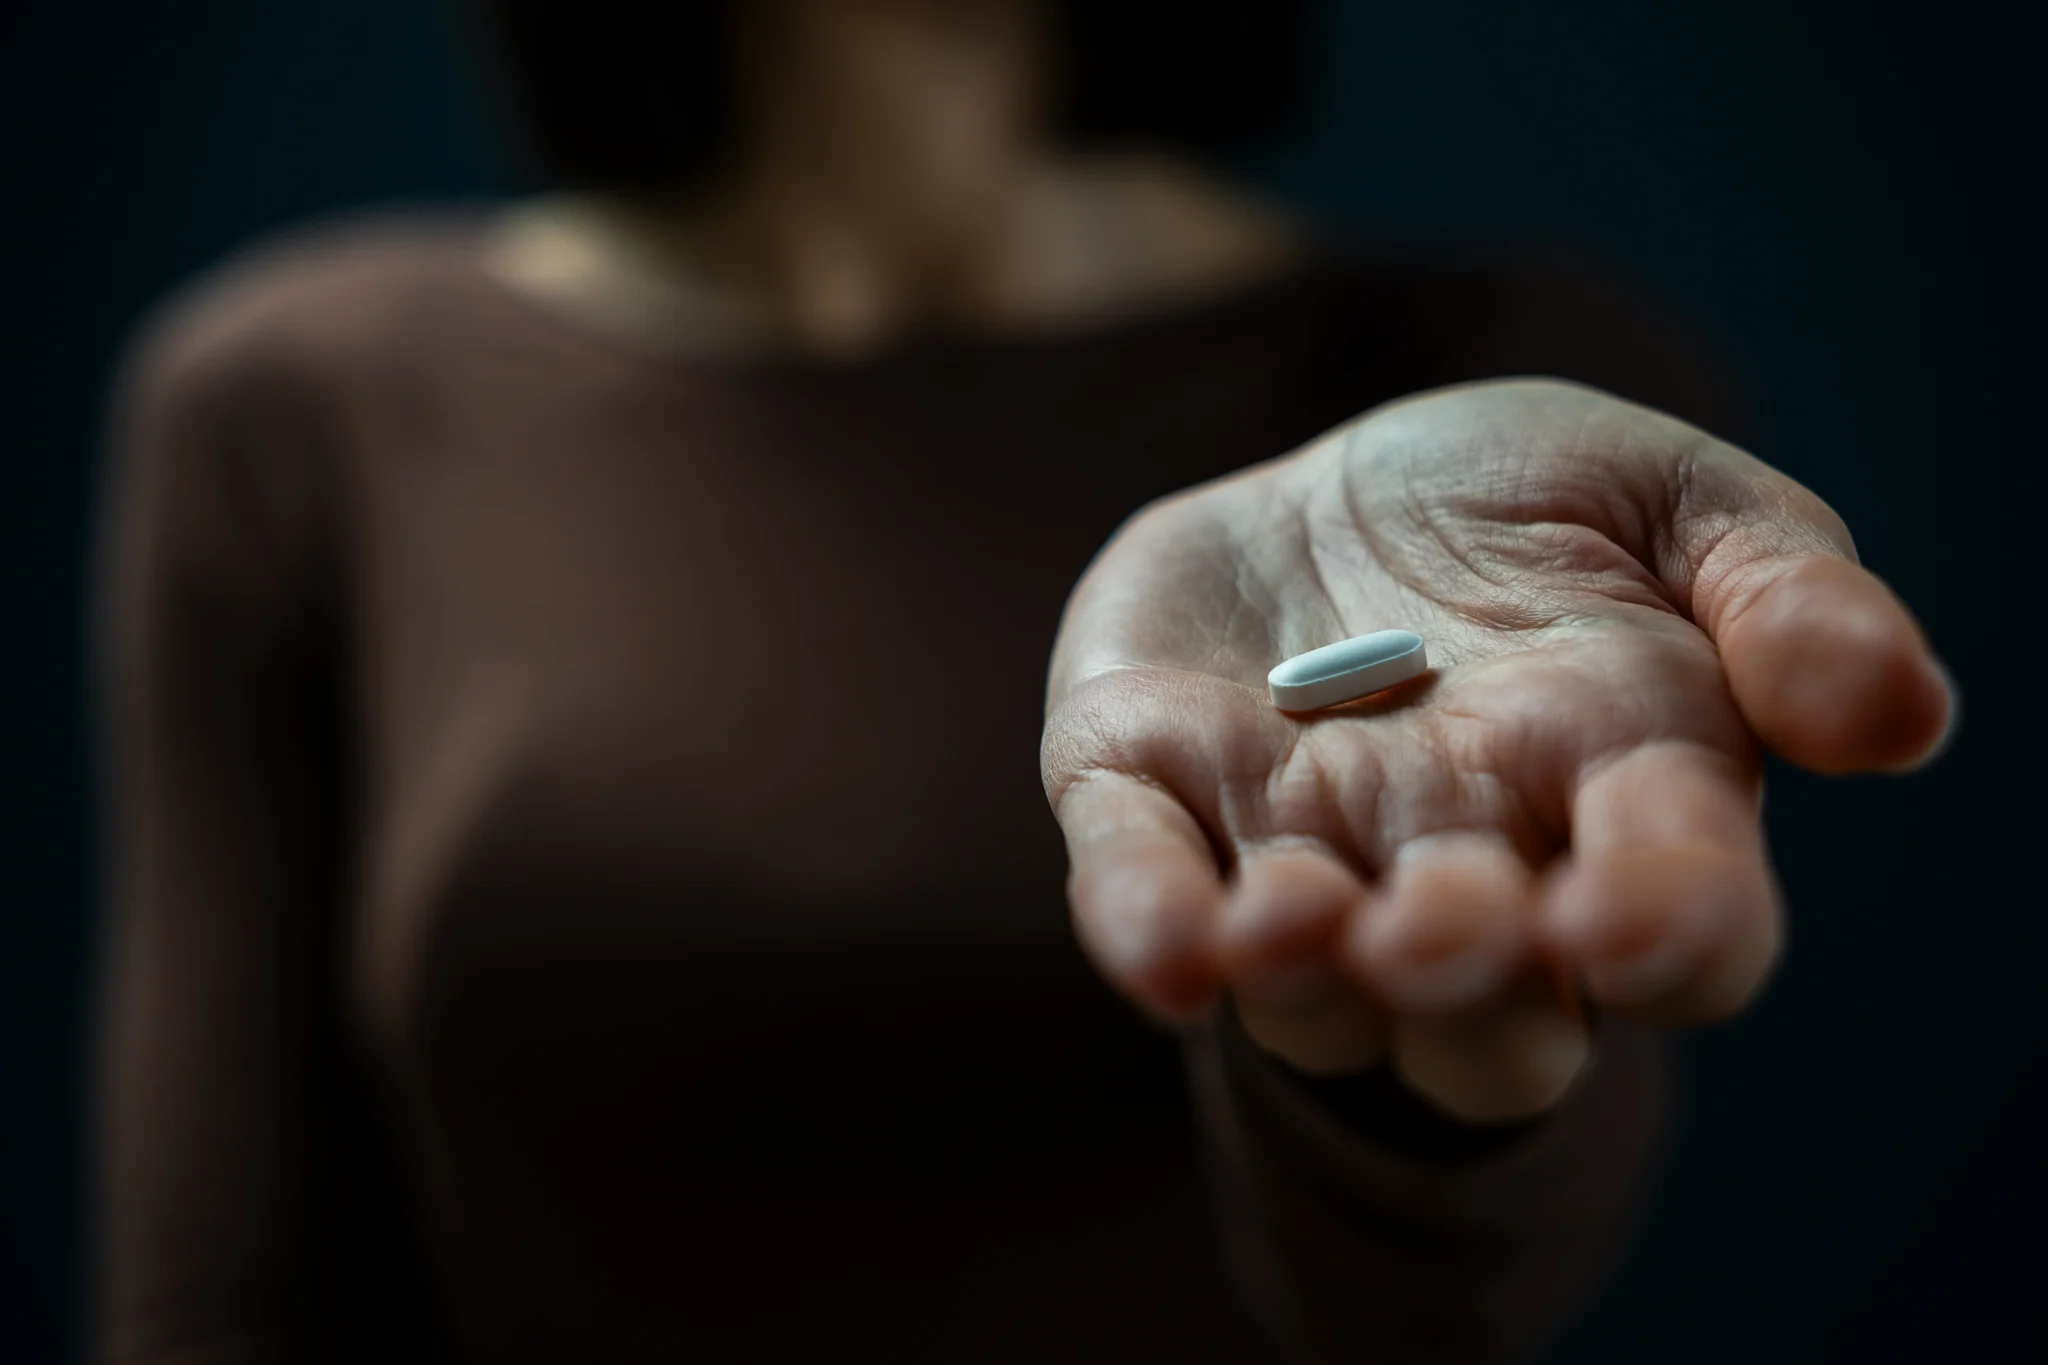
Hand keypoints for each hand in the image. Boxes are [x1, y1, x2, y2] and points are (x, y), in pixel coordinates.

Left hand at [1041, 380, 1953, 1123]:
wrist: (1336, 487)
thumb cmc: (1533, 512)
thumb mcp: (1677, 502)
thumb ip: (1785, 595)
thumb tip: (1899, 715)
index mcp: (1620, 797)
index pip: (1680, 923)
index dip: (1664, 937)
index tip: (1626, 923)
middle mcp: (1465, 866)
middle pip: (1490, 1014)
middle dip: (1465, 984)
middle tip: (1437, 926)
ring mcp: (1302, 852)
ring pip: (1315, 991)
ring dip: (1304, 977)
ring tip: (1287, 924)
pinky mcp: (1153, 800)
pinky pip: (1144, 891)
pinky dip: (1148, 927)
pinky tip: (1164, 955)